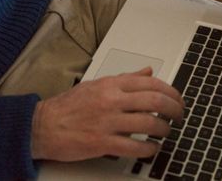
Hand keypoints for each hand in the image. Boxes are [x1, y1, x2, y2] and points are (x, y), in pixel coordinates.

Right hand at [31, 67, 183, 160]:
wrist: (42, 125)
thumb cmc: (69, 105)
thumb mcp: (99, 84)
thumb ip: (126, 79)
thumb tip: (148, 71)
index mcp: (112, 84)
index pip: (152, 83)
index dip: (171, 92)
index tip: (178, 99)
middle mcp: (112, 100)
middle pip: (155, 102)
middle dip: (174, 109)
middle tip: (179, 115)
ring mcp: (107, 122)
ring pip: (148, 124)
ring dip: (164, 130)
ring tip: (166, 132)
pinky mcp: (101, 143)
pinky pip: (134, 146)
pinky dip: (148, 149)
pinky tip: (152, 149)